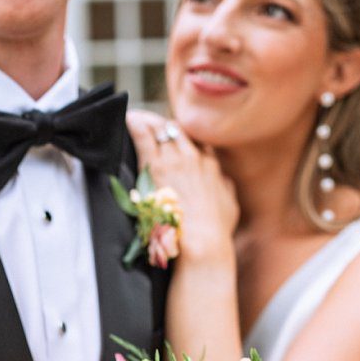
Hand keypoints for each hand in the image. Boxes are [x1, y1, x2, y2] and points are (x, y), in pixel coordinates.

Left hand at [126, 110, 238, 262]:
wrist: (203, 240)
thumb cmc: (216, 230)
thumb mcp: (230, 206)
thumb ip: (226, 188)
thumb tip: (224, 181)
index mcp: (211, 166)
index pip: (196, 141)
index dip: (184, 138)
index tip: (174, 139)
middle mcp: (193, 158)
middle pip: (177, 131)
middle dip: (164, 126)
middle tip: (151, 126)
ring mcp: (174, 160)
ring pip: (160, 129)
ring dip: (149, 123)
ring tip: (137, 120)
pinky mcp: (155, 165)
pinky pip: (143, 135)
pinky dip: (135, 125)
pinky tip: (129, 120)